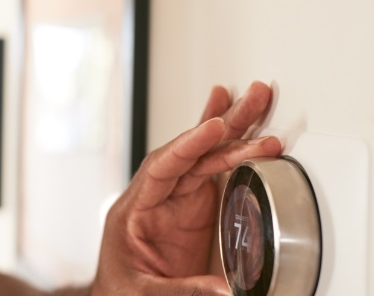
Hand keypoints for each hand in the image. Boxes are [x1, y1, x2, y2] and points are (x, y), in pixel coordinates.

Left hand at [89, 81, 282, 295]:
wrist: (117, 295)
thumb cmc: (119, 288)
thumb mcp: (142, 291)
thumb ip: (181, 290)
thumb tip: (224, 289)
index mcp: (134, 208)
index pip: (163, 167)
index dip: (189, 145)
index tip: (214, 127)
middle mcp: (156, 195)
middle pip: (190, 151)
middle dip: (222, 123)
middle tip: (250, 98)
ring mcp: (176, 199)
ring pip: (206, 155)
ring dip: (233, 128)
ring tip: (256, 98)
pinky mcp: (193, 207)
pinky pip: (213, 170)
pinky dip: (228, 146)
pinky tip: (238, 120)